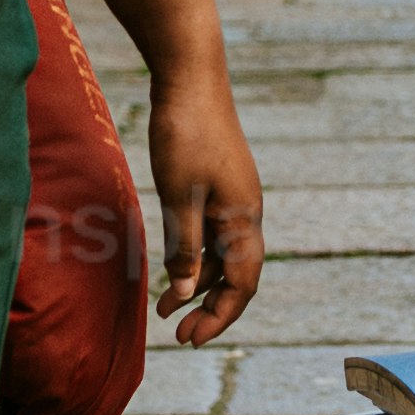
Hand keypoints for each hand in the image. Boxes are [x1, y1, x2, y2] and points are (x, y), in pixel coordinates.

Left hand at [145, 63, 264, 341]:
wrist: (191, 75)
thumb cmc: (184, 132)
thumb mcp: (179, 195)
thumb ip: (186, 246)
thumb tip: (187, 292)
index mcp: (244, 217)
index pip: (242, 284)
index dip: (219, 316)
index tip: (190, 339)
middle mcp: (247, 212)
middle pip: (239, 276)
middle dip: (211, 308)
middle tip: (178, 333)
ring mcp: (236, 198)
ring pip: (225, 256)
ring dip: (200, 285)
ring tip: (167, 309)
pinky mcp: (221, 185)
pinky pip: (216, 234)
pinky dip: (196, 257)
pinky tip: (173, 267)